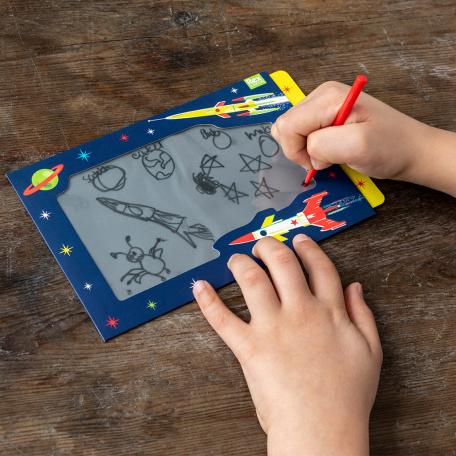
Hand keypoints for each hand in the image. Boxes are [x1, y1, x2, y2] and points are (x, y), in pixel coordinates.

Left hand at [193, 234, 381, 455]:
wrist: (322, 429)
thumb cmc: (348, 395)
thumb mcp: (370, 351)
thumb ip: (363, 314)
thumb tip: (354, 286)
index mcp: (329, 311)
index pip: (319, 267)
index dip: (308, 248)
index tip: (300, 239)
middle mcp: (300, 311)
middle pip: (282, 263)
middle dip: (270, 247)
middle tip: (262, 245)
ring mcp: (272, 328)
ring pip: (252, 281)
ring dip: (241, 264)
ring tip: (237, 259)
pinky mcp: (249, 347)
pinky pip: (223, 319)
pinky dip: (207, 301)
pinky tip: (199, 286)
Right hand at [271, 80, 434, 181]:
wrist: (411, 149)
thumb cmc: (390, 147)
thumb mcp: (358, 146)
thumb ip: (323, 145)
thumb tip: (309, 152)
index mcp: (327, 97)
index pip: (287, 126)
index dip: (297, 150)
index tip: (320, 161)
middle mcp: (321, 95)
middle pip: (285, 126)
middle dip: (299, 149)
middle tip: (325, 158)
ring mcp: (323, 104)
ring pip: (291, 131)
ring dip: (305, 149)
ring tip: (331, 153)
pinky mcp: (325, 115)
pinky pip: (302, 133)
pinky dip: (311, 147)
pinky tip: (331, 150)